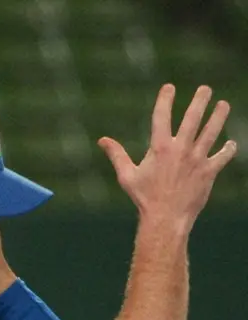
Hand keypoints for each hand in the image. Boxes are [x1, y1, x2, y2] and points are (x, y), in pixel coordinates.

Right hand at [98, 84, 235, 233]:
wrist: (165, 219)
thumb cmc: (144, 199)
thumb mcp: (127, 176)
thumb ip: (116, 155)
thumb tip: (102, 140)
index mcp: (160, 148)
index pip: (162, 116)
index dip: (165, 99)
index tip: (169, 87)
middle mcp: (181, 149)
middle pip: (193, 118)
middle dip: (200, 100)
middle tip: (206, 89)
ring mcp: (197, 159)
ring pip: (212, 131)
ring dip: (219, 115)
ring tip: (223, 105)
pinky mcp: (209, 171)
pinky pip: (223, 156)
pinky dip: (228, 149)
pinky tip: (230, 144)